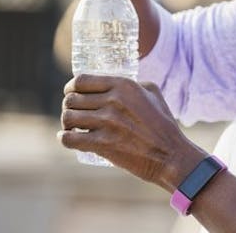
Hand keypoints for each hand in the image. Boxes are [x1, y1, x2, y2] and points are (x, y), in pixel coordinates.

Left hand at [58, 74, 205, 191]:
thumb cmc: (164, 125)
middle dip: (69, 106)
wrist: (171, 156)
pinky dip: (64, 138)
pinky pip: (70, 139)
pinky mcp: (102, 144)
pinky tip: (67, 138)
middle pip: (72, 99)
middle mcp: (112, 101)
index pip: (82, 80)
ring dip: (67, 122)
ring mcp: (106, 123)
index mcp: (123, 85)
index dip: (71, 86)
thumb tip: (117, 83)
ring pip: (68, 117)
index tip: (70, 92)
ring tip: (71, 127)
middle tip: (73, 113)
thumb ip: (135, 83)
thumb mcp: (153, 93)